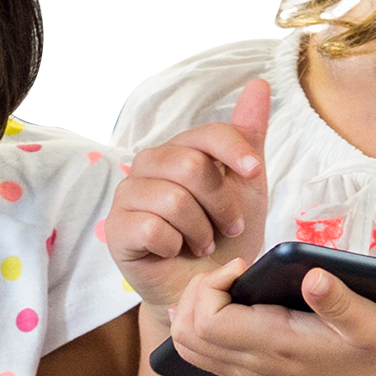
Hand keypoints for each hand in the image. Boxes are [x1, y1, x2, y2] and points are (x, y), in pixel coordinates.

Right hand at [109, 79, 272, 309]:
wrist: (203, 291)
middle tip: (228, 227)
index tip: (255, 171)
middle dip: (220, 204)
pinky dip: (174, 245)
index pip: (206, 134)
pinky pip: (151, 228)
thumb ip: (247, 138)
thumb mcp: (246, 189)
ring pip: (173, 199)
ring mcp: (128, 196)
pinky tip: (175, 252)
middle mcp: (148, 166)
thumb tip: (259, 84)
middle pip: (191, 166)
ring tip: (202, 245)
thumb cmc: (224, 241)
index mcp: (179, 151)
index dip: (234, 150)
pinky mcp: (116, 229)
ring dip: (200, 231)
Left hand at [162, 256, 375, 375]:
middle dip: (195, 294)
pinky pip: (210, 358)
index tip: (244, 265)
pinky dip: (205, 330)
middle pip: (187, 335)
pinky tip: (235, 308)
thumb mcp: (375, 324)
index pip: (206, 320)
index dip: (210, 285)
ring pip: (192, 351)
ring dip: (195, 312)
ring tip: (229, 286)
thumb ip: (340, 301)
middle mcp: (257, 367)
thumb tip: (312, 275)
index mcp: (276, 348)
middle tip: (230, 272)